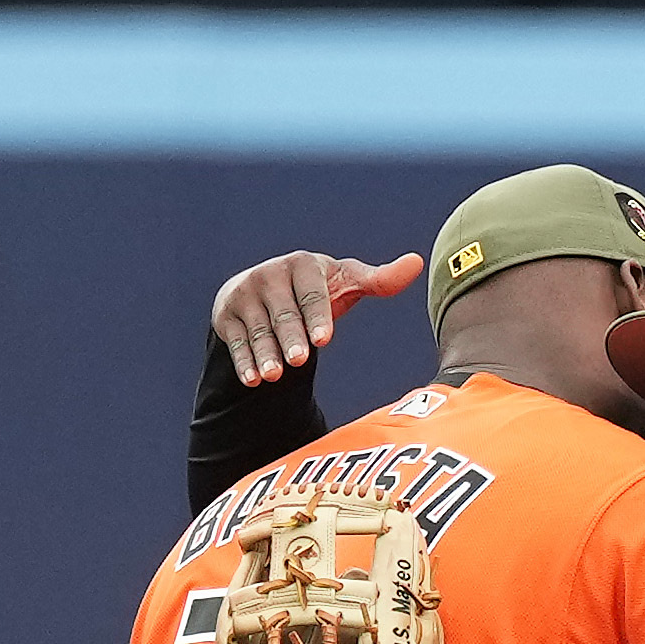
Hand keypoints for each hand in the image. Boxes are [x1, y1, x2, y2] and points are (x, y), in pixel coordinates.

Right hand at [211, 249, 424, 385]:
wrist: (267, 290)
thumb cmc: (318, 289)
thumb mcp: (347, 283)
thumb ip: (380, 280)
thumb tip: (417, 263)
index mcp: (301, 265)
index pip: (311, 292)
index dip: (318, 315)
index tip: (324, 340)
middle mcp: (269, 275)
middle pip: (284, 313)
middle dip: (291, 337)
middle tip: (301, 361)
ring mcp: (245, 294)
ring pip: (258, 329)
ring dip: (266, 353)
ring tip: (275, 375)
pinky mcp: (228, 315)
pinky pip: (237, 341)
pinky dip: (244, 361)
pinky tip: (253, 379)